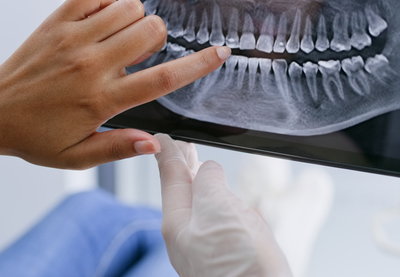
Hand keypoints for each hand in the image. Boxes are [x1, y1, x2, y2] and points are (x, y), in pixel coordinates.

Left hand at [0, 0, 229, 168]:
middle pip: (151, 32)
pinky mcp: (56, 21)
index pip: (162, 79)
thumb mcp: (76, 156)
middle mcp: (90, 65)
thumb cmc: (34, 137)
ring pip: (128, 8)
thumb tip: (155, 143)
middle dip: (159, 39)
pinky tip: (99, 22)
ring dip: (134, 20)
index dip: (198, 64)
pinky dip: (105, 1)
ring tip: (118, 39)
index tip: (220, 52)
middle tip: (141, 55)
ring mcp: (72, 38)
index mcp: (101, 100)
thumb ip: (118, 148)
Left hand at [154, 133, 291, 276]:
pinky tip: (224, 202)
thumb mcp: (219, 213)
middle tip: (180, 144)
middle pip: (183, 191)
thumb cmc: (239, 268)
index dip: (169, 151)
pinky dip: (218, 205)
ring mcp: (207, 249)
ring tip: (197, 166)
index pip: (171, 176)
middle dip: (182, 165)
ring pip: (200, 206)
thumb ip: (209, 185)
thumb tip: (207, 170)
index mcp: (178, 222)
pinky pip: (218, 224)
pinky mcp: (227, 258)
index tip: (161, 136)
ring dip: (198, 183)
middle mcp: (188, 236)